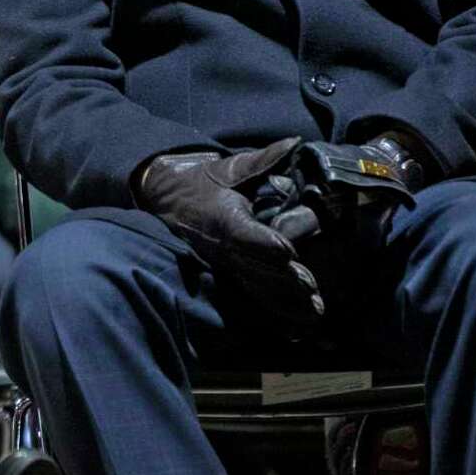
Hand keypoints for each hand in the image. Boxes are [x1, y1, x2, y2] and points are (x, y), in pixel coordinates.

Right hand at [135, 138, 324, 325]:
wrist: (162, 199)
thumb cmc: (200, 182)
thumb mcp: (229, 168)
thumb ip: (264, 161)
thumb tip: (295, 144)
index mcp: (222, 218)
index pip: (244, 234)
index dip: (265, 244)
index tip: (288, 253)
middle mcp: (220, 248)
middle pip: (254, 269)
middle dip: (283, 282)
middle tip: (311, 291)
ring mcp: (221, 267)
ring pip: (255, 289)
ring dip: (284, 304)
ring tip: (313, 315)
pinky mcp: (223, 278)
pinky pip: (249, 301)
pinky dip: (273, 316)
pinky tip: (297, 331)